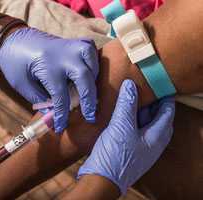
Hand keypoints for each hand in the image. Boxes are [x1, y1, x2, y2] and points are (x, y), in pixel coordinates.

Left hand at [0, 28, 98, 132]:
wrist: (13, 38)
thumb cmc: (15, 62)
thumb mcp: (21, 84)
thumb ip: (39, 100)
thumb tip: (55, 114)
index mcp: (47, 65)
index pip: (61, 96)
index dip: (62, 115)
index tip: (61, 127)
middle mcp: (63, 54)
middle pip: (84, 78)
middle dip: (88, 100)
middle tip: (90, 116)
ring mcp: (71, 45)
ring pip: (93, 62)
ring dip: (94, 81)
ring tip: (89, 96)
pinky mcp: (75, 42)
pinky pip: (92, 51)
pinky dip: (94, 64)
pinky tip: (90, 75)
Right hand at [77, 79, 174, 193]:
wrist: (100, 179)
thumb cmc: (115, 156)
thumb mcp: (121, 126)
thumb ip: (127, 104)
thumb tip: (130, 85)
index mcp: (157, 136)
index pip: (167, 110)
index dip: (163, 95)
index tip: (157, 81)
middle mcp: (152, 141)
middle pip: (155, 115)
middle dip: (149, 100)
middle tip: (139, 85)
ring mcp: (140, 145)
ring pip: (142, 122)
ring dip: (136, 109)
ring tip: (127, 94)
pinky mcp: (128, 148)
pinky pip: (132, 128)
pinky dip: (128, 118)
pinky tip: (118, 111)